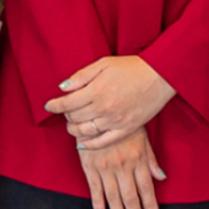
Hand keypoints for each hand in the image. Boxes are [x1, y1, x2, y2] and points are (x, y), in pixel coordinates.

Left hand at [48, 56, 175, 149]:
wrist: (159, 76)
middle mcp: (103, 108)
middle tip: (65, 111)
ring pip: (85, 132)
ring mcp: (115, 121)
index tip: (49, 105)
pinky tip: (82, 143)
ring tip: (72, 125)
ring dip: (73, 130)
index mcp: (96, 91)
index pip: (66, 103)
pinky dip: (90, 145)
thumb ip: (81, 76)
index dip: (54, 105)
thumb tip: (62, 88)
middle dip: (65, 115)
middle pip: (74, 118)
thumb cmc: (130, 67)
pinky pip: (104, 142)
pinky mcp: (126, 129)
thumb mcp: (102, 64)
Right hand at [76, 128, 165, 208]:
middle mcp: (123, 166)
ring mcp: (105, 167)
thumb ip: (151, 159)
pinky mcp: (89, 166)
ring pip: (114, 198)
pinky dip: (98, 204)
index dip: (151, 207)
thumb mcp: (141, 137)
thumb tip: (161, 177)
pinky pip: (94, 189)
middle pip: (131, 198)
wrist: (95, 109)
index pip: (147, 189)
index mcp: (137, 159)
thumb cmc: (122, 122)